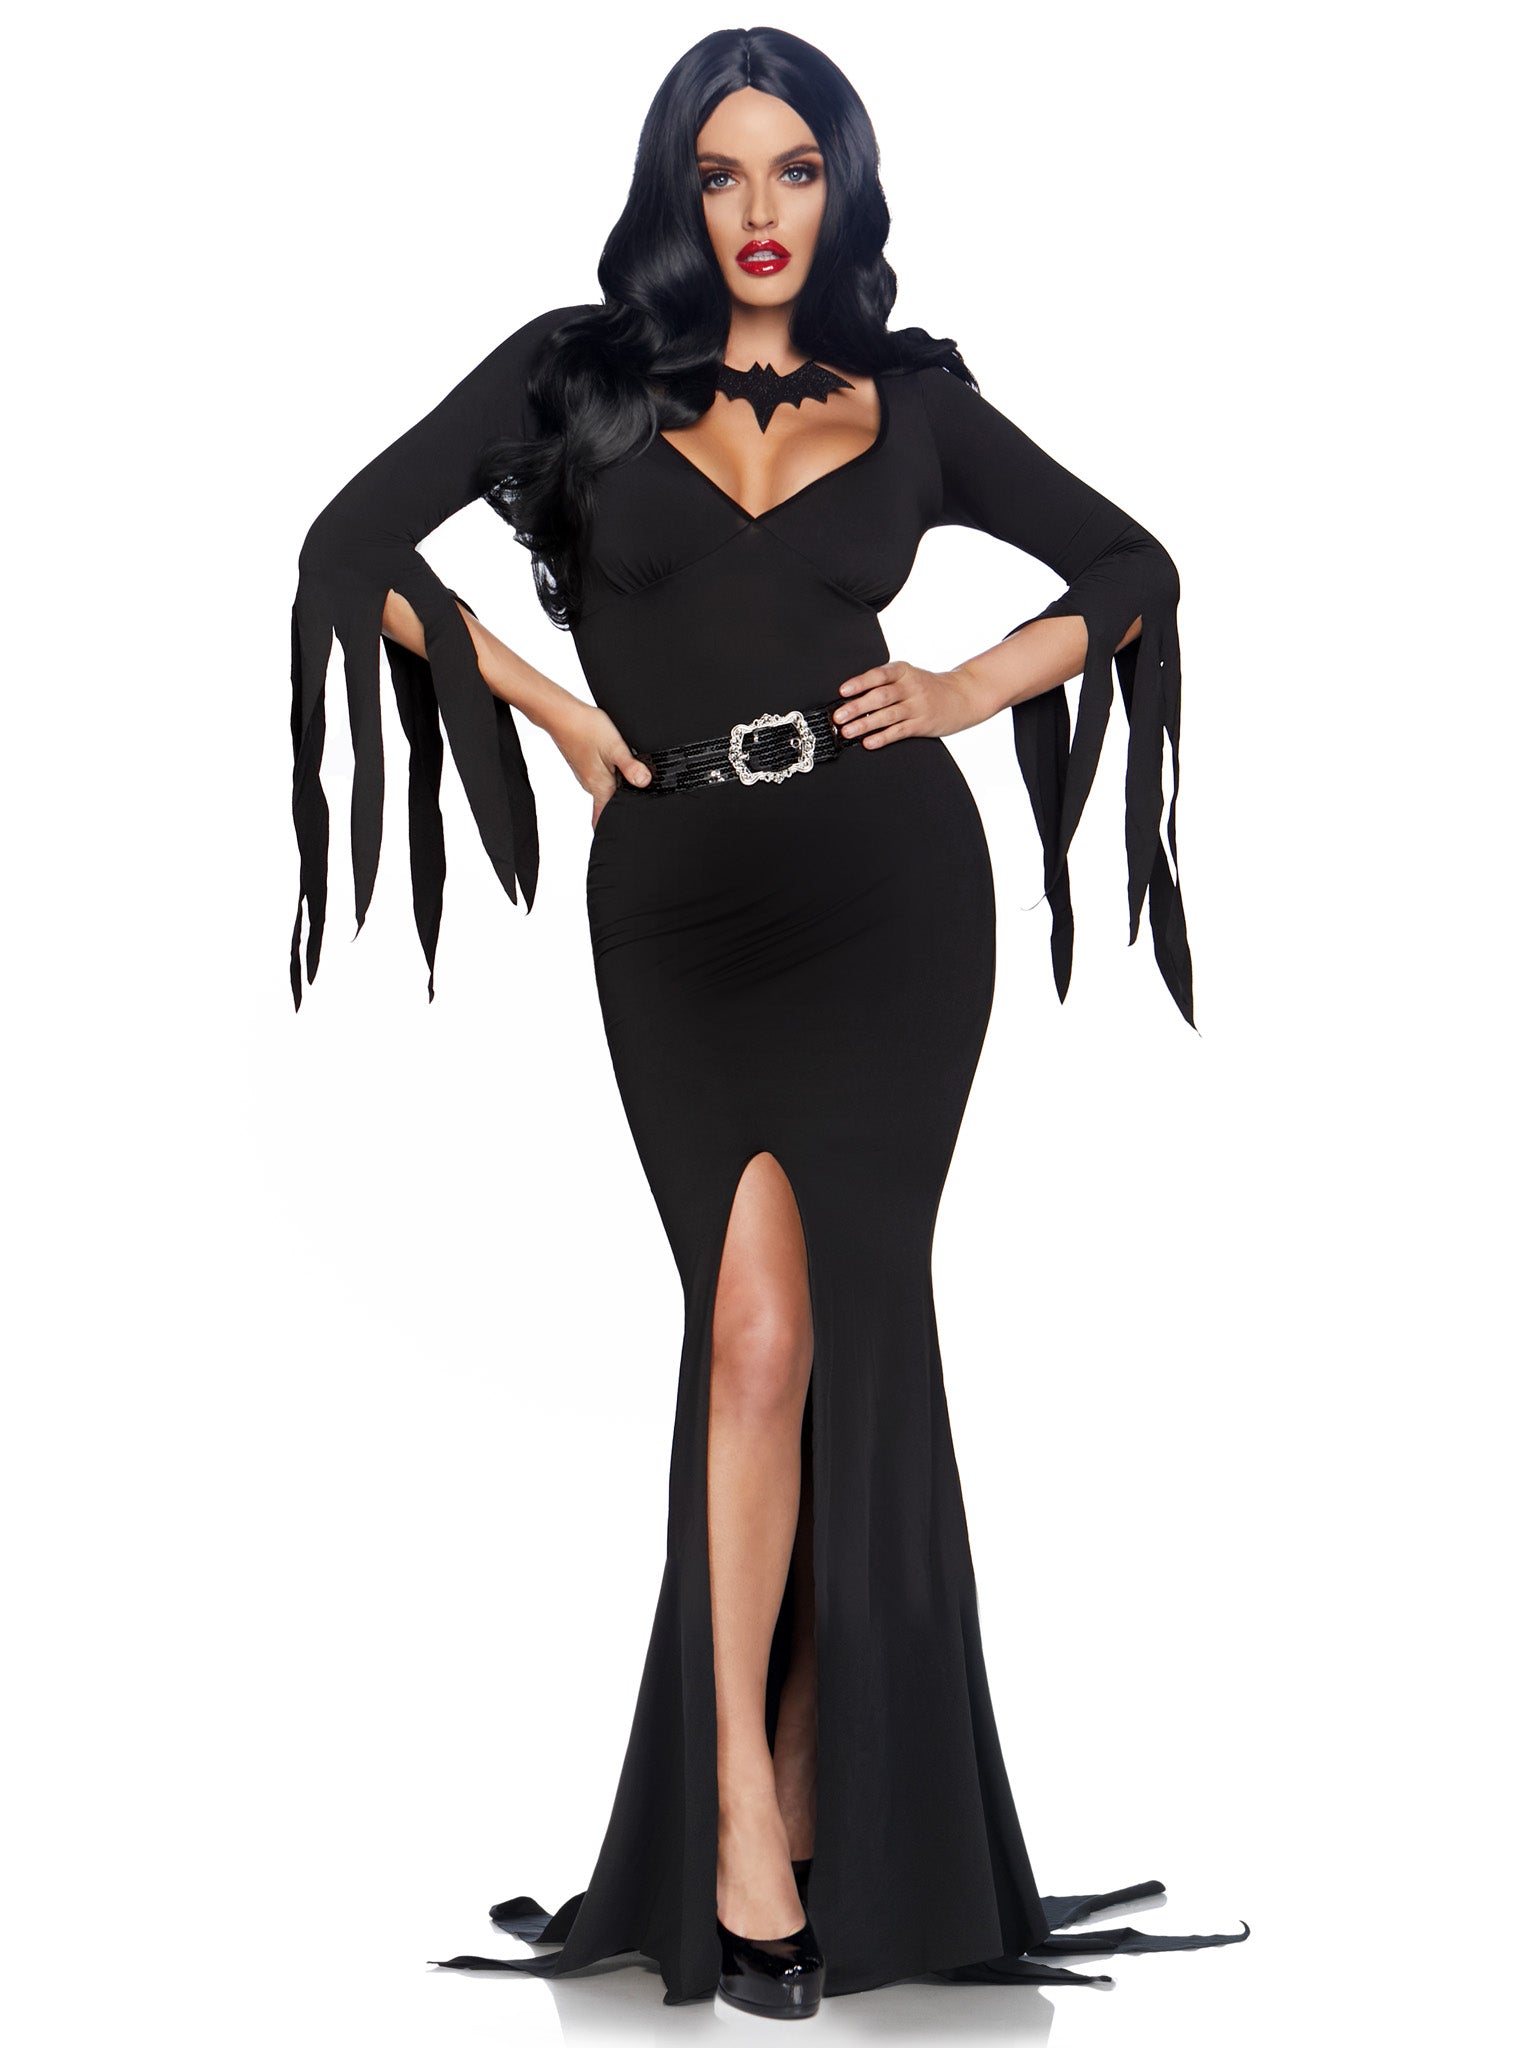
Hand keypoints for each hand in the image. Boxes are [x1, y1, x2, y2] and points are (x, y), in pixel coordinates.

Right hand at [552, 703, 652, 825]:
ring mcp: (586, 774)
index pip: (602, 818)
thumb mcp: (615, 747)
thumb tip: (645, 783)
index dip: (612, 827)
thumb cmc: (585, 729)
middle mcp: (591, 784)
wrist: (561, 714)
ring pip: (604, 787)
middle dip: (620, 804)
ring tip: (630, 777)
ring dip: (616, 786)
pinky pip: (599, 775)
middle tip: (637, 801)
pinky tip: (616, 761)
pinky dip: (609, 773)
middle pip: (607, 803)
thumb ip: (631, 767)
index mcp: (599, 786)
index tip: (623, 832)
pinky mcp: (584, 763)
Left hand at [831, 661, 980, 747]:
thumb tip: (850, 698)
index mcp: (903, 671)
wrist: (962, 696)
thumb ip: (885, 683)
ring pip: (888, 716)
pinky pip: (900, 731)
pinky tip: (869, 743)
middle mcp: (911, 687)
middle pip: (881, 696)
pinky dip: (883, 738)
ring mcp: (918, 706)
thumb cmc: (928, 687)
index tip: (843, 691)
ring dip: (865, 724)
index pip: (879, 675)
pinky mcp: (923, 724)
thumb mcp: (909, 676)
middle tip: (839, 717)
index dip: (860, 682)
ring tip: (847, 732)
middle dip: (857, 707)